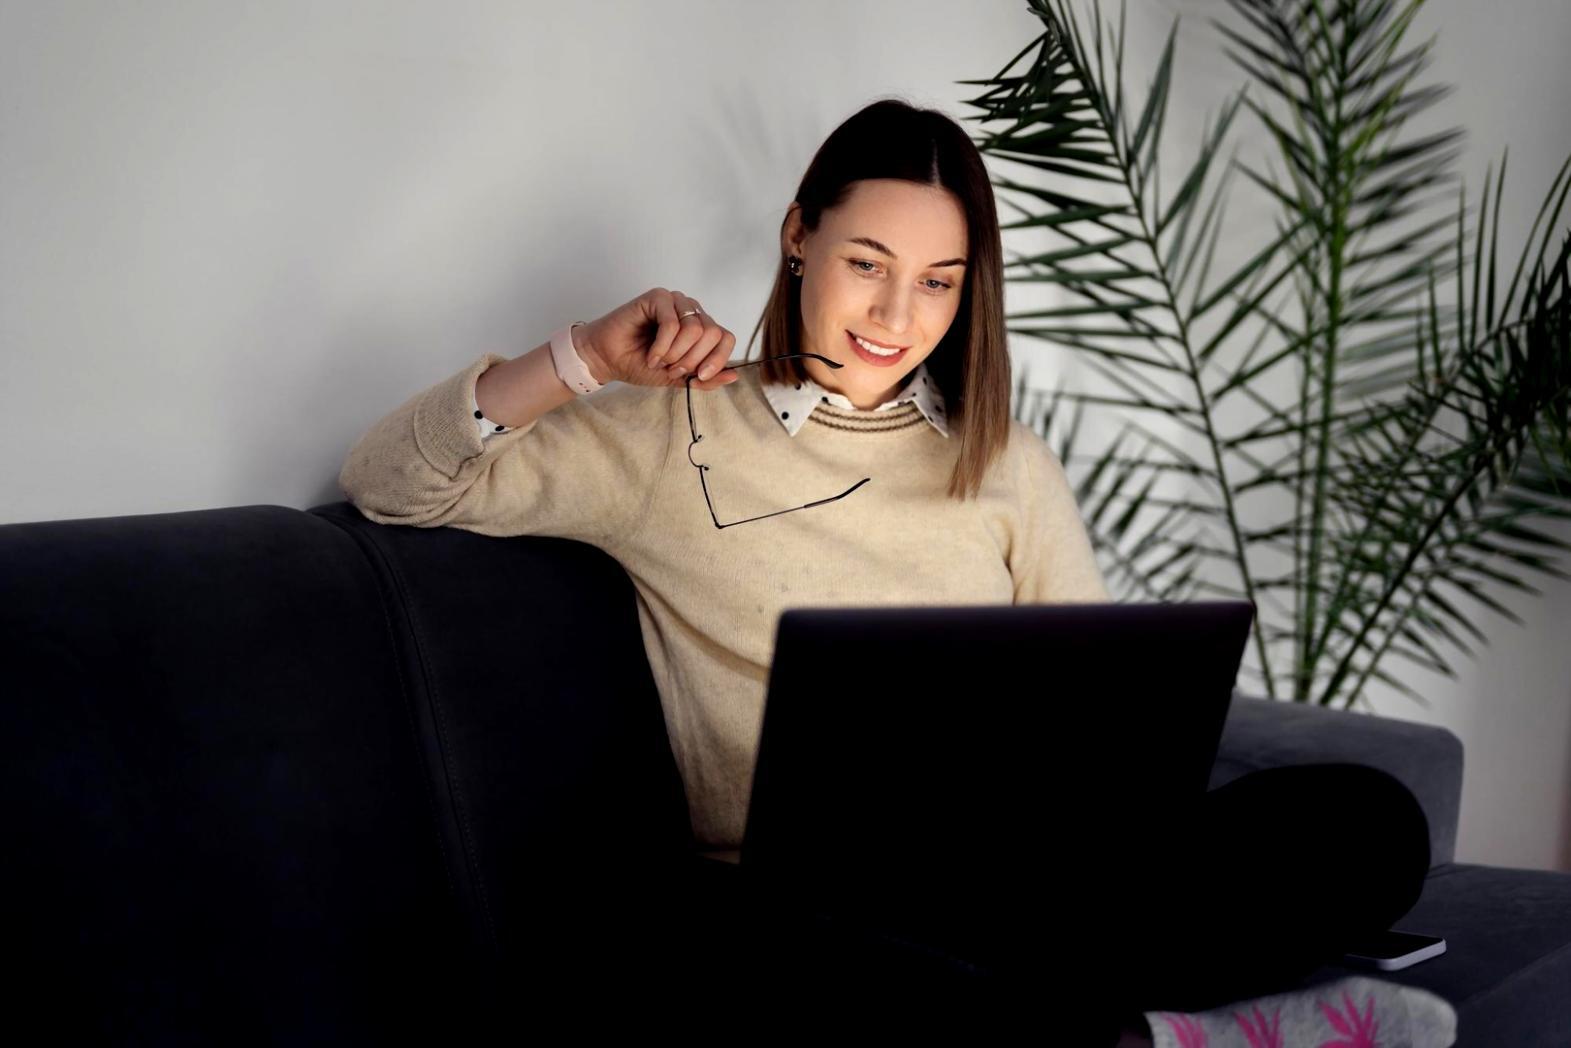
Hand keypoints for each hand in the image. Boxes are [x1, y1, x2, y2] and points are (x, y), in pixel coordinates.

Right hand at [576, 287, 740, 389]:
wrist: (608, 360)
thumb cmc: (640, 364)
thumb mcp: (678, 378)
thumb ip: (705, 379)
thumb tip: (734, 377)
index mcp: (701, 327)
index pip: (726, 338)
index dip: (716, 360)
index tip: (698, 376)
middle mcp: (691, 311)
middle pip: (713, 333)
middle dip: (693, 359)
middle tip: (672, 368)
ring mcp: (675, 302)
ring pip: (696, 329)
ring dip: (676, 353)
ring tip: (660, 361)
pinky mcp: (658, 297)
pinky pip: (673, 324)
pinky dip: (662, 346)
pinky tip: (651, 355)